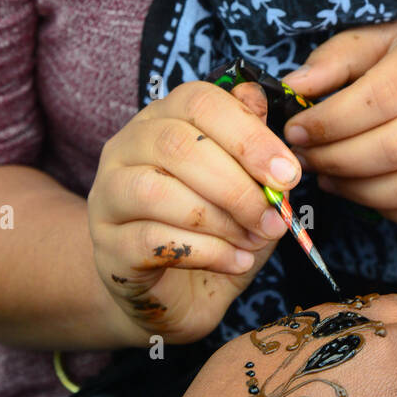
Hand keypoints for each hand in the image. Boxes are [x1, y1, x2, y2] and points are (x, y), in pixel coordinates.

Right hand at [87, 81, 302, 344]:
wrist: (178, 295)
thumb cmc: (216, 230)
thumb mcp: (248, 188)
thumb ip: (253, 149)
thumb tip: (260, 104)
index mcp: (163, 119)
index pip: (198, 101)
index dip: (249, 135)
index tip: (288, 174)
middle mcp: (126, 147)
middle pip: (177, 144)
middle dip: (237, 184)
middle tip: (275, 217)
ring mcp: (108, 196)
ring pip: (156, 190)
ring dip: (218, 219)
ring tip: (253, 240)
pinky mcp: (107, 246)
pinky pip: (151, 240)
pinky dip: (206, 252)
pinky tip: (234, 261)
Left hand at [280, 11, 396, 225]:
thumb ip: (343, 56)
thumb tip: (293, 87)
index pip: (377, 99)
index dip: (329, 123)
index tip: (297, 131)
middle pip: (393, 149)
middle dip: (338, 161)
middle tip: (307, 160)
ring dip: (361, 193)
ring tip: (333, 179)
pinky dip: (396, 212)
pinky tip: (370, 195)